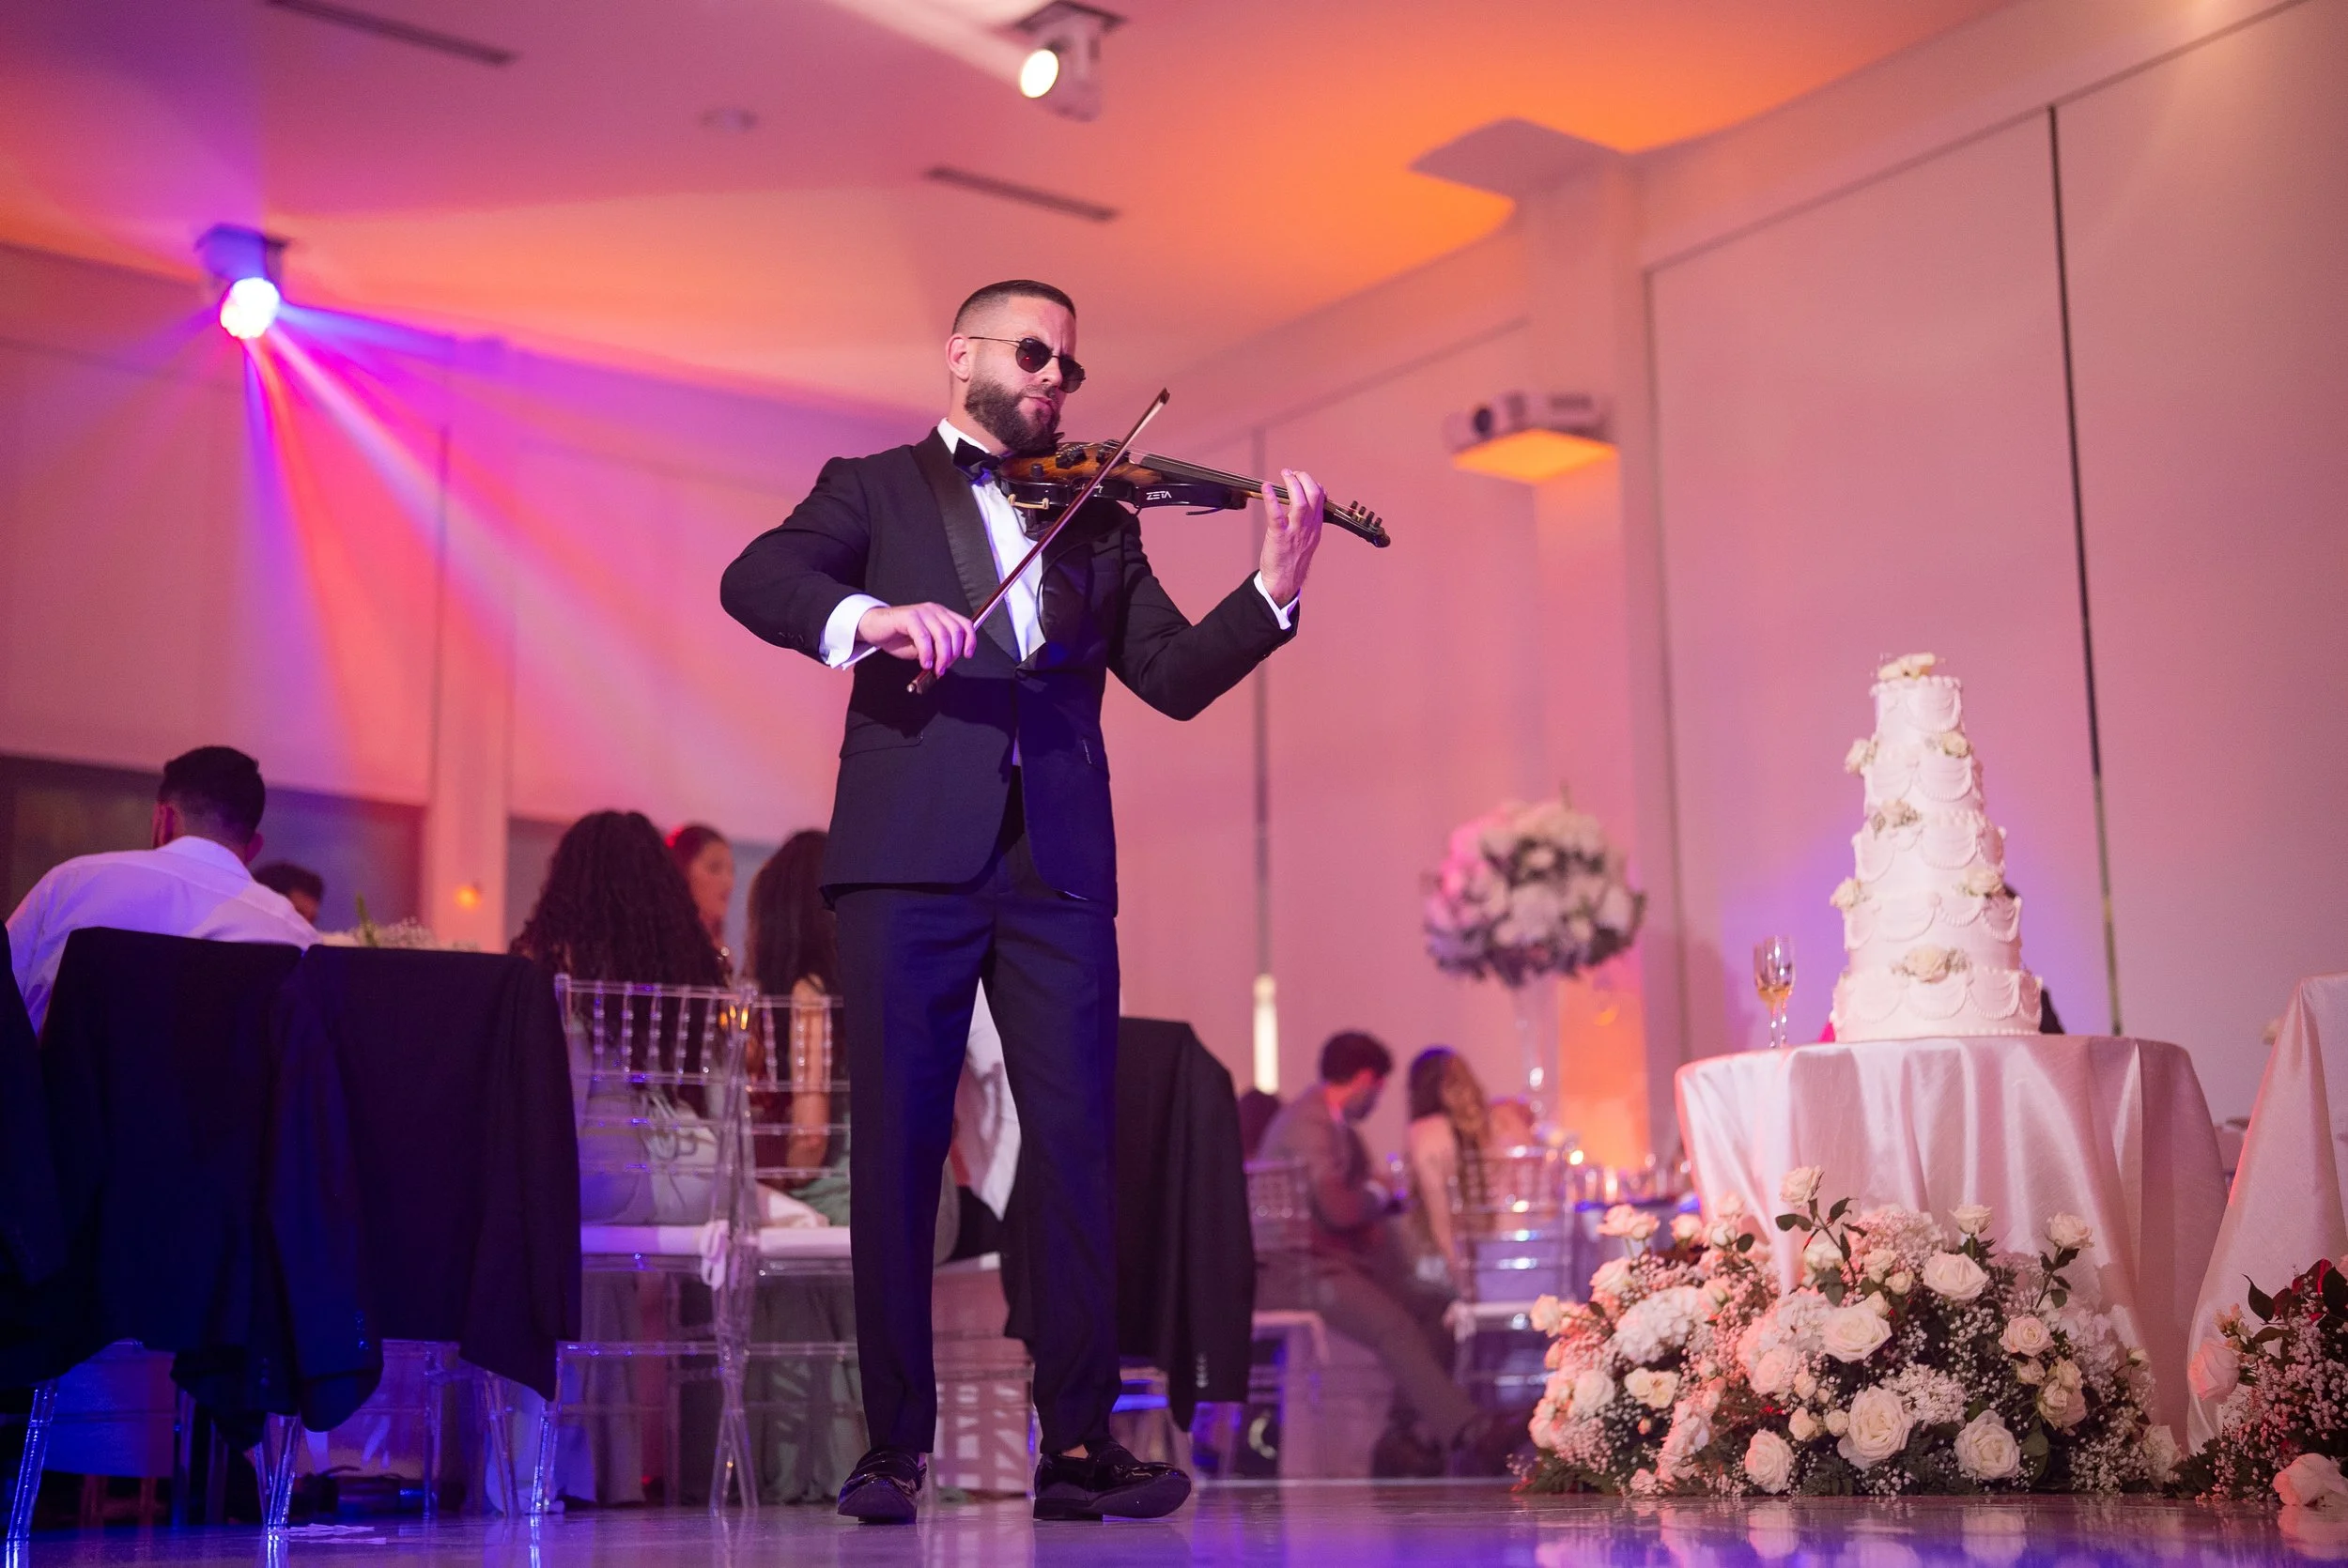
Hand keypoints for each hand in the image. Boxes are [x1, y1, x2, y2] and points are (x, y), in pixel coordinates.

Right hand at [857, 601, 977, 674]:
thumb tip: (948, 661)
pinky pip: (924, 637)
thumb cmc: (899, 637)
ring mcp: (922, 612)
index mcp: (942, 615)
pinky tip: (924, 662)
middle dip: (952, 654)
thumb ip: (937, 650)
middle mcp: (935, 610)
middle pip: (955, 632)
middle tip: (943, 668)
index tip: (967, 655)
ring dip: (941, 657)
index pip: (965, 624)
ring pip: (942, 635)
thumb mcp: (924, 646)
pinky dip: (926, 653)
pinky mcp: (909, 617)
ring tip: (935, 668)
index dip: (970, 641)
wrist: (874, 627)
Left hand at [1257, 468, 1324, 604]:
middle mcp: (1309, 527)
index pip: (1321, 499)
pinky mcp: (1280, 537)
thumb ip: (1309, 521)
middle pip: (1314, 496)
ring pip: (1300, 502)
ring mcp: (1295, 532)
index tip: (1303, 478)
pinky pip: (1277, 515)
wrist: (1285, 581)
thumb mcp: (1308, 539)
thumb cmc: (1293, 559)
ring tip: (1285, 474)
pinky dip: (1271, 499)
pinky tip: (1266, 488)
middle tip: (1293, 473)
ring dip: (1292, 484)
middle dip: (1305, 479)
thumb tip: (1307, 504)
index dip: (1313, 484)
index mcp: (1316, 527)